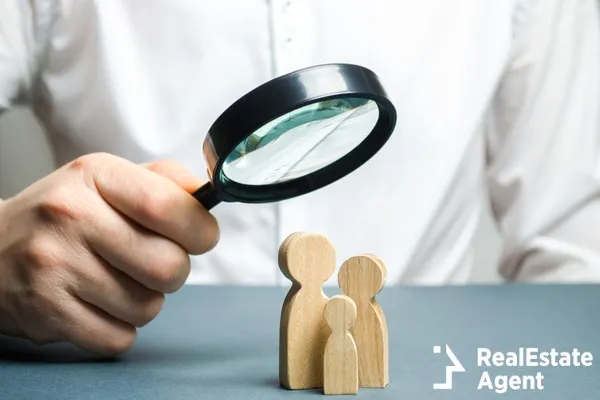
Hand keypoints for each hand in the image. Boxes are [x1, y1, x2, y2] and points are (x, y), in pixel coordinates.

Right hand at [0, 153, 218, 354]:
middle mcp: (70, 217)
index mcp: (94, 176)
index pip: (166, 205)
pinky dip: (120, 327)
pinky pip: (119, 337)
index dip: (200, 229)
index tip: (201, 236)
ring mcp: (55, 266)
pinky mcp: (46, 311)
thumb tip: (205, 195)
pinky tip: (100, 304)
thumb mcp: (106, 180)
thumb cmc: (65, 214)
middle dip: (174, 270)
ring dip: (146, 300)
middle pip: (167, 265)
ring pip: (148, 306)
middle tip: (153, 262)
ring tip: (119, 281)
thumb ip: (162, 182)